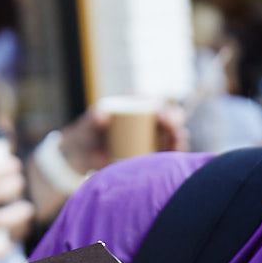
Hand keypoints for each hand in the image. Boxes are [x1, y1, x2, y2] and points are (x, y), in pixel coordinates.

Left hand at [56, 97, 189, 177]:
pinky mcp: (154, 156)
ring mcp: (153, 138)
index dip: (163, 108)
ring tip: (178, 144)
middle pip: (169, 118)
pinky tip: (176, 159)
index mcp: (136, 106)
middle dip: (175, 124)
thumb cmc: (85, 135)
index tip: (162, 117)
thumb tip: (103, 115)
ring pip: (173, 136)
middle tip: (175, 132)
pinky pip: (169, 155)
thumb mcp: (88, 124)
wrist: (82, 158)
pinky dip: (175, 156)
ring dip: (179, 140)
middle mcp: (148, 120)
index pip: (155, 103)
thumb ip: (94, 118)